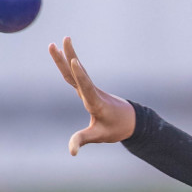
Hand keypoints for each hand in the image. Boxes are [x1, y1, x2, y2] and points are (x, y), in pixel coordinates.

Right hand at [48, 37, 136, 153]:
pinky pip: (77, 74)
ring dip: (68, 55)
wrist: (130, 120)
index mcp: (95, 102)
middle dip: (70, 57)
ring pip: (76, 70)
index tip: (75, 61)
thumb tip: (72, 152)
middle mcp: (92, 92)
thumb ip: (83, 140)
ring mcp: (90, 88)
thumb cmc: (115, 128)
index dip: (80, 75)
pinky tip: (65, 55)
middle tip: (65, 39)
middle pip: (78, 72)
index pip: (86, 86)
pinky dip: (69, 64)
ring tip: (61, 40)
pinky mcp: (89, 88)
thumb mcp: (99, 136)